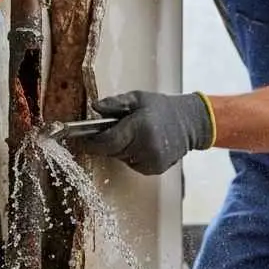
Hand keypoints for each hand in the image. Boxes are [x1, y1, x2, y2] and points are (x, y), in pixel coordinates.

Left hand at [76, 90, 214, 174]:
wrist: (190, 122)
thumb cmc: (162, 108)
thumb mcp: (138, 98)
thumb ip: (115, 103)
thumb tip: (95, 107)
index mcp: (141, 127)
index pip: (107, 142)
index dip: (90, 143)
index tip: (79, 139)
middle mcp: (146, 147)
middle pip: (112, 151)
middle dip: (106, 142)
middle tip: (113, 129)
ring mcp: (151, 161)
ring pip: (121, 158)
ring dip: (120, 148)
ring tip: (133, 134)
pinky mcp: (154, 169)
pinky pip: (131, 164)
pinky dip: (131, 155)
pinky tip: (142, 144)